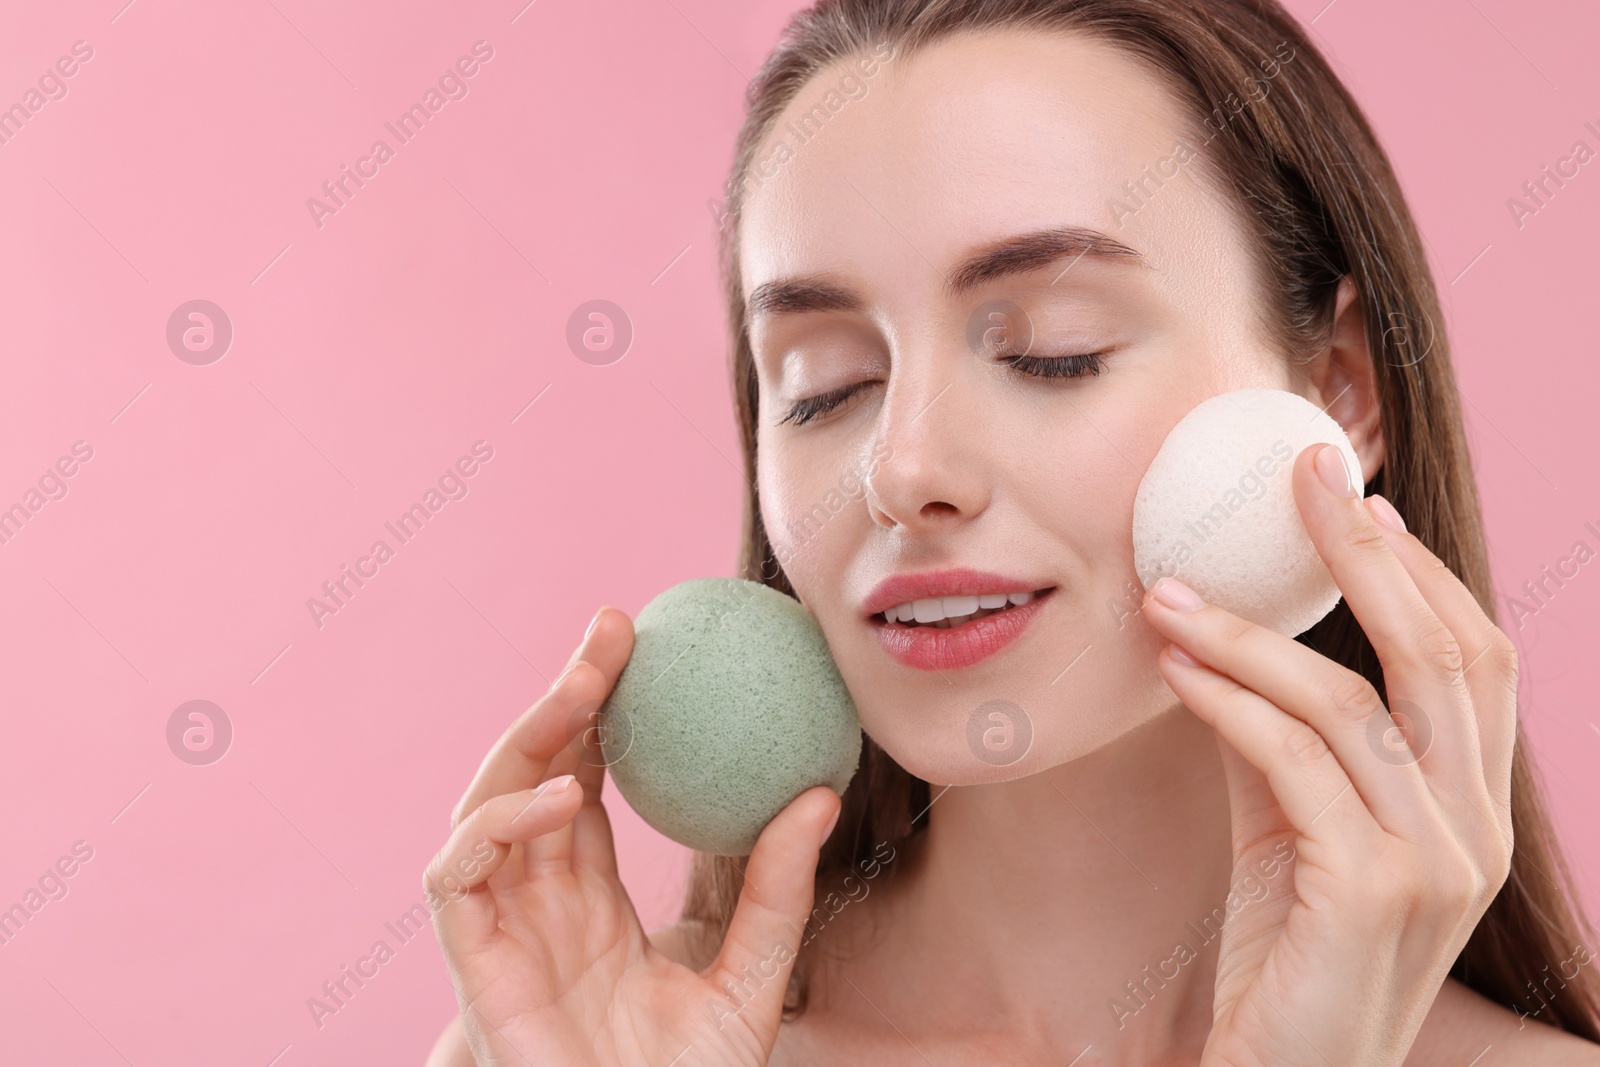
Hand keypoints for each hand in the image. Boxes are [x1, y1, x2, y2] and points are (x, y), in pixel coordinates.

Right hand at [425, 605, 841, 1066]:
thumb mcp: (751, 976)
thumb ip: (774, 891)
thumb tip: (819, 791)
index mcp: (587, 896)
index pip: (582, 779)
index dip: (602, 711)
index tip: (648, 646)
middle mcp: (538, 898)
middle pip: (532, 770)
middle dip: (563, 694)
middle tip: (613, 627)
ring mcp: (501, 924)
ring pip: (489, 801)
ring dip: (533, 735)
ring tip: (590, 683)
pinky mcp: (474, 959)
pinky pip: (460, 872)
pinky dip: (501, 823)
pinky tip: (566, 794)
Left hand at [1139, 442, 1516, 1066]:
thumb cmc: (1282, 955)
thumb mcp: (1284, 828)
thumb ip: (1274, 740)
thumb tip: (1221, 640)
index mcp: (1470, 807)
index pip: (1470, 659)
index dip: (1419, 569)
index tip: (1354, 497)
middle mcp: (1477, 831)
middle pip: (1444, 655)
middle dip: (1370, 554)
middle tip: (1303, 478)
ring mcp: (1439, 866)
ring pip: (1353, 702)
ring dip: (1249, 633)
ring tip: (1167, 593)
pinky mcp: (1374, 894)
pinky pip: (1296, 762)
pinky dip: (1231, 700)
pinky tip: (1175, 669)